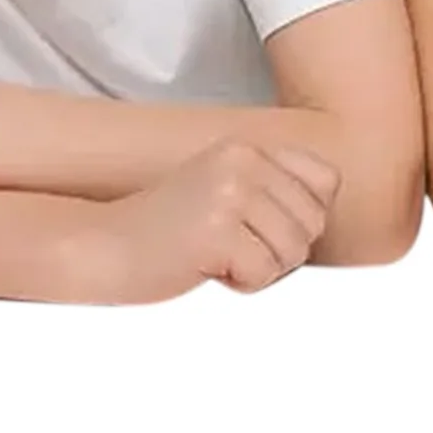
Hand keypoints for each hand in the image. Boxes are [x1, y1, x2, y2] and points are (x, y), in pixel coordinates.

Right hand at [87, 141, 340, 302]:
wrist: (105, 248)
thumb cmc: (170, 231)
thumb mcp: (227, 191)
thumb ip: (275, 192)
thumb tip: (327, 213)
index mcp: (248, 148)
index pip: (327, 180)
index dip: (305, 217)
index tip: (264, 228)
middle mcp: (243, 161)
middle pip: (313, 223)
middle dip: (281, 250)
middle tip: (232, 248)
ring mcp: (230, 193)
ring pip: (293, 251)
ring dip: (260, 269)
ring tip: (218, 256)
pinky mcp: (217, 230)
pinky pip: (264, 273)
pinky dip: (241, 284)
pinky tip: (205, 268)